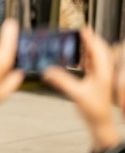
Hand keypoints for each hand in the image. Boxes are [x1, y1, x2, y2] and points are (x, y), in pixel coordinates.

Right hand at [43, 27, 119, 152]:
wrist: (101, 124)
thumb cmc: (94, 111)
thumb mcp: (76, 94)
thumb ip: (62, 81)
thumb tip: (48, 70)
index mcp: (102, 72)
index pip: (98, 50)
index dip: (91, 38)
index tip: (84, 28)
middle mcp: (104, 72)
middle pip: (100, 50)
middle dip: (91, 40)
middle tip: (81, 32)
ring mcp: (102, 76)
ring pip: (98, 57)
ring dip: (90, 48)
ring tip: (80, 41)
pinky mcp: (98, 81)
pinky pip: (94, 64)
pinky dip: (88, 57)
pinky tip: (81, 58)